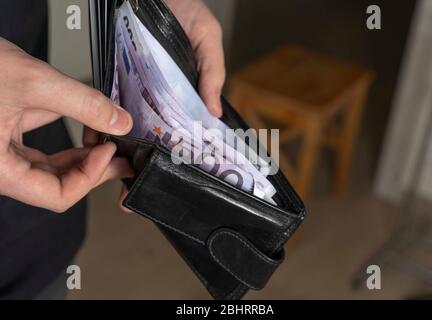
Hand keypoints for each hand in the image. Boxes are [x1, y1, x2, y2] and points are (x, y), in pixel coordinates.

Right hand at [0, 38, 133, 211]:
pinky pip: (41, 152)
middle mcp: (0, 168)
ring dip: (83, 156)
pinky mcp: (5, 138)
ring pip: (51, 169)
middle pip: (58, 184)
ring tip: (108, 140)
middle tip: (121, 155)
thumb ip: (82, 104)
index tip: (109, 152)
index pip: (57, 195)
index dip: (90, 176)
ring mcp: (2, 154)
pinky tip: (85, 129)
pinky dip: (67, 143)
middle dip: (94, 169)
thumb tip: (119, 122)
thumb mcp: (33, 81)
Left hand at [117, 0, 225, 212]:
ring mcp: (137, 89)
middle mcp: (161, 96)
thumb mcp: (208, 38)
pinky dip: (102, 122)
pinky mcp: (117, 79)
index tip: (176, 176)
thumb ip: (213, 72)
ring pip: (130, 124)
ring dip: (124, 146)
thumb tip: (215, 112)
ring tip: (119, 171)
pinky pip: (108, 103)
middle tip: (139, 183)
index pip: (185, 126)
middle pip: (156, 132)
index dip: (181, 151)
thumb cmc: (182, 10)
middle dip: (148, 158)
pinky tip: (98, 139)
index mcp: (185, 93)